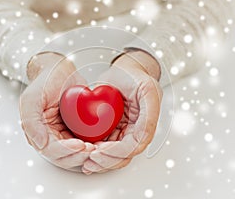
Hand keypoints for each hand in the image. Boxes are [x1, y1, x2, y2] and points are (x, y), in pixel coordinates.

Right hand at [20, 52, 94, 170]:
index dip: (66, 151)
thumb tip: (40, 144)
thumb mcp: (31, 98)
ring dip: (86, 154)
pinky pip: (85, 142)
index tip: (80, 145)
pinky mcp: (78, 129)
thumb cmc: (45, 82)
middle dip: (78, 156)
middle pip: (64, 157)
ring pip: (75, 153)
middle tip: (92, 149)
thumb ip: (31, 121)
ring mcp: (65, 133)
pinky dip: (93, 146)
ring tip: (98, 148)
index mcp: (39, 132)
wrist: (60, 71)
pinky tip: (102, 142)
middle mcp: (52, 136)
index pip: (51, 150)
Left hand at [82, 49, 162, 173]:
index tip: (100, 151)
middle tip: (91, 161)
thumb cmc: (134, 77)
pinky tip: (85, 157)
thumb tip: (144, 135)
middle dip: (107, 161)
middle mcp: (136, 131)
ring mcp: (124, 131)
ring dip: (101, 161)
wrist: (123, 71)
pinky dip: (96, 153)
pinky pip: (105, 146)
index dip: (118, 152)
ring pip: (114, 155)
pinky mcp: (113, 129)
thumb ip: (149, 111)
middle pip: (124, 155)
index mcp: (146, 124)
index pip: (134, 146)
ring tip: (86, 162)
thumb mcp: (146, 89)